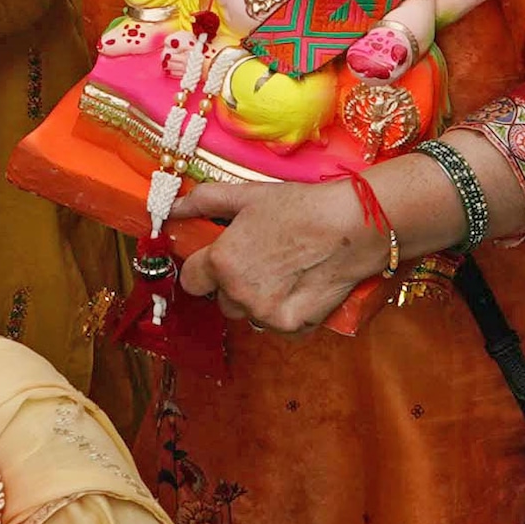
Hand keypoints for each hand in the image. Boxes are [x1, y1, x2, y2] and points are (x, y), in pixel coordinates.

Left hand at [157, 173, 388, 333]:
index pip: (190, 280)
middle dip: (235, 283)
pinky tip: (301, 286)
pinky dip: (285, 311)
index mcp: (222, 262)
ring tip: (285, 271)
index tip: (218, 260)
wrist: (353, 226)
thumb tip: (171, 208)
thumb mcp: (247, 195)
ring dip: (258, 299)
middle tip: (262, 259)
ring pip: (248, 313)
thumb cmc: (300, 207)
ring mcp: (266, 315)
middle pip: (221, 298)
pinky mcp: (293, 328)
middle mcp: (239, 294)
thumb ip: (203, 202)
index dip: (202, 268)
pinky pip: (276, 324)